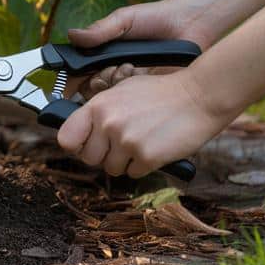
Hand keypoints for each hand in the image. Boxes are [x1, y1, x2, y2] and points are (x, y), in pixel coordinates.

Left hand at [56, 69, 231, 177]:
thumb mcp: (123, 91)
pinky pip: (134, 174)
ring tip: (143, 142)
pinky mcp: (146, 157)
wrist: (199, 97)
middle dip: (104, 156)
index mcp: (98, 105)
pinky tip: (156, 148)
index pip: (65, 138)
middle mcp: (108, 124)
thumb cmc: (161, 93)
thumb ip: (100, 111)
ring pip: (112, 170)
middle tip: (122, 145)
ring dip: (126, 162)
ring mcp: (126, 141)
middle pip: (89, 159)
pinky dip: (144, 166)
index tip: (86, 145)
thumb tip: (82, 131)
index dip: (75, 145)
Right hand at [63, 0, 264, 95]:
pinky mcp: (148, 94)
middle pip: (92, 90)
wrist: (188, 24)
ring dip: (113, 86)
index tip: (73, 81)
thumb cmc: (155, 18)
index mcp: (103, 56)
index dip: (73, 81)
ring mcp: (131, 86)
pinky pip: (132, 103)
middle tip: (108, 70)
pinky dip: (131, 91)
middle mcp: (114, 72)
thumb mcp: (123, 20)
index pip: (79, 74)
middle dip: (96, 82)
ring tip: (127, 68)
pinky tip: (139, 74)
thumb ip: (99, 30)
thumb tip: (72, 36)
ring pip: (110, 99)